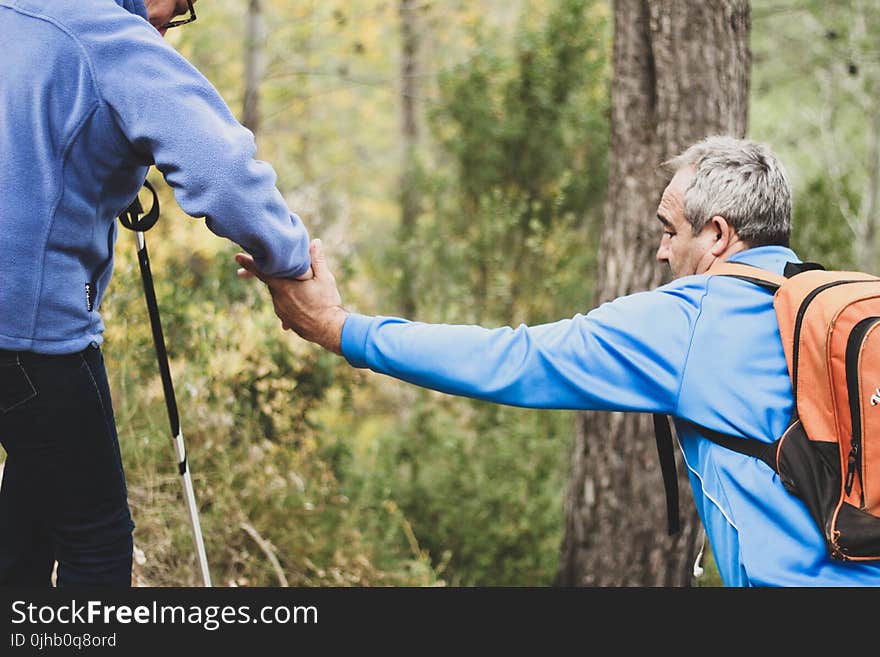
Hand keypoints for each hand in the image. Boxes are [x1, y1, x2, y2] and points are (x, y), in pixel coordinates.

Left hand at [236, 239, 347, 354]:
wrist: (329, 329)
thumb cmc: (327, 302)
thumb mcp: (325, 278)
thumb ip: (317, 260)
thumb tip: (315, 242)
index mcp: (284, 285)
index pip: (262, 271)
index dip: (249, 262)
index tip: (237, 256)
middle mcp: (278, 298)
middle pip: (270, 281)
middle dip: (268, 273)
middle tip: (258, 269)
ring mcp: (281, 310)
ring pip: (278, 293)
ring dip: (283, 288)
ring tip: (297, 288)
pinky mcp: (286, 319)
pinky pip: (283, 306)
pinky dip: (289, 302)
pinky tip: (299, 303)